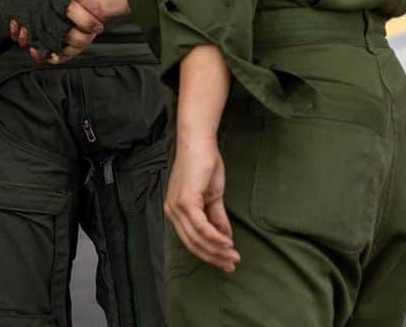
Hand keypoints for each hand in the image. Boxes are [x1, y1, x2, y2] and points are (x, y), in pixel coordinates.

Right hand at [8, 0, 112, 64]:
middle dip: (23, 39)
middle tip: (23, 32)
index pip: (25, 21)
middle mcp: (53, 21)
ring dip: (37, 46)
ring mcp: (64, 32)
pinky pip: (62, 55)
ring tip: (33, 41)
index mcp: (45, 6)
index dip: (17, 26)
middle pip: (31, 38)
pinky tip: (45, 53)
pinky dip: (54, 57)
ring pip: (45, 47)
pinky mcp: (75, 41)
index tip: (15, 23)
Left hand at [164, 132, 239, 272]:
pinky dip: (215, 237)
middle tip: (232, 264)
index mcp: (175, 211)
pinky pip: (201, 227)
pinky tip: (227, 242)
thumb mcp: (212, 195)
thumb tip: (225, 237)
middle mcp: (172, 212)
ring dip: (217, 250)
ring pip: (197, 239)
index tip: (226, 262)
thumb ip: (216, 216)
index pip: (191, 240)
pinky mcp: (185, 201)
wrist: (199, 141)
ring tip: (233, 255)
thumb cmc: (204, 163)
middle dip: (214, 257)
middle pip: (193, 244)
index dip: (209, 254)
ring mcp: (176, 207)